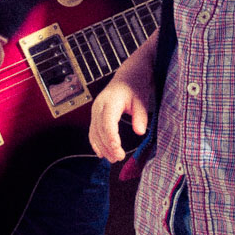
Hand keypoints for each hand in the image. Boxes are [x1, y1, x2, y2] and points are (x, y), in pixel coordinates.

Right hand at [88, 35, 155, 162]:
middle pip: (100, 130)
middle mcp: (99, 105)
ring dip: (102, 147)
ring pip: (94, 133)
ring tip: (114, 159)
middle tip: (119, 157)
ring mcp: (95, 110)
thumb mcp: (141, 100)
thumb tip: (140, 132)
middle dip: (108, 146)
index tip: (117, 149)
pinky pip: (93, 131)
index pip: (108, 122)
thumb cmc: (134, 86)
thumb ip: (140, 116)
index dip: (111, 137)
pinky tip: (102, 153)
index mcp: (111, 101)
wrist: (127, 76)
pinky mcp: (95, 115)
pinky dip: (96, 143)